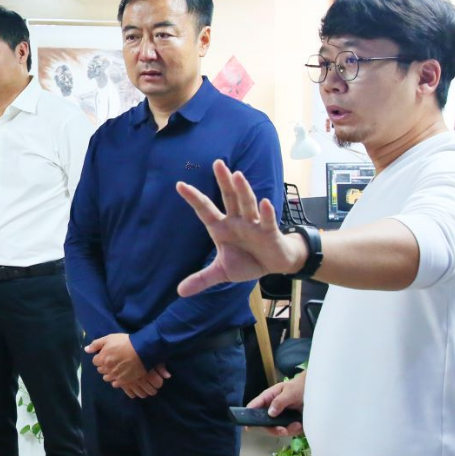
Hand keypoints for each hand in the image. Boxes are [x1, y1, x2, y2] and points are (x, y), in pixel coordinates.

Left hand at [85, 333, 170, 397]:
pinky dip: (116, 380)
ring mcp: (115, 376)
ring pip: (107, 378)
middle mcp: (107, 369)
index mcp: (102, 359)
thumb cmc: (125, 342)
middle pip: (101, 370)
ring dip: (109, 373)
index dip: (100, 357)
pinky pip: (115, 384)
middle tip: (112, 360)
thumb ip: (96, 344)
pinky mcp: (124, 381)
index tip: (106, 354)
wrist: (142, 351)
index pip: (95, 361)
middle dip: (104, 365)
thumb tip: (86, 350)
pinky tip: (121, 374)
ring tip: (116, 368)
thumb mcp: (109, 339)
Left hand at [174, 160, 306, 297]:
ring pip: (247, 204)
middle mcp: (237, 221)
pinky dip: (267, 213)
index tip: (179, 184)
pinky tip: (265, 203)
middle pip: (229, 198)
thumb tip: (179, 292)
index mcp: (221, 227)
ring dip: (243, 190)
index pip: (205, 210)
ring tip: (236, 175)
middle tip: (217, 163)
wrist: (274, 265)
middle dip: (223, 181)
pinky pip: (268, 221)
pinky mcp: (270, 232)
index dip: (194, 198)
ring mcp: (254, 224)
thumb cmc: (247, 261)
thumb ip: (202, 279)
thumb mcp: (222, 272)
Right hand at [246, 373, 305, 436]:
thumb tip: (270, 413)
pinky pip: (288, 431)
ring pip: (277, 429)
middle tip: (284, 430)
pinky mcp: (289, 422)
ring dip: (287, 430)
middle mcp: (272, 409)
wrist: (316, 391)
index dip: (249, 416)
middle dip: (274, 429)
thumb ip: (280, 401)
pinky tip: (300, 424)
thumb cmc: (300, 386)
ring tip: (297, 425)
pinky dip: (294, 431)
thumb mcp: (290, 391)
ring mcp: (280, 417)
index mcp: (268, 398)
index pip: (254, 407)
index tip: (249, 427)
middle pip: (265, 424)